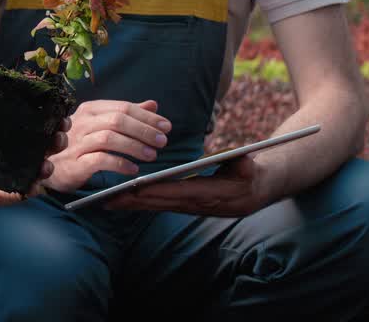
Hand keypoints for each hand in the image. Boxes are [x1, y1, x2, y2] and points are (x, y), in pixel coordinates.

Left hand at [0, 104, 70, 208]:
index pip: (49, 125)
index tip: (62, 117)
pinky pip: (32, 191)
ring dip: (49, 167)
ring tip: (45, 165)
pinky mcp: (21, 190)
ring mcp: (29, 172)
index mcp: (27, 135)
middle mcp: (33, 153)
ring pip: (47, 169)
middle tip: (58, 136)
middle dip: (60, 140)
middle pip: (55, 145)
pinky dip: (34, 189)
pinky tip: (33, 186)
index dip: (59, 121)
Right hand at [45, 99, 171, 192]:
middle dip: (144, 130)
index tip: (166, 126)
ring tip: (151, 155)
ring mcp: (77, 142)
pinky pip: (100, 160)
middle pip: (117, 120)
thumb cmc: (79, 143)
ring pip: (109, 138)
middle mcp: (83, 122)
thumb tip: (152, 105)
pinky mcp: (75, 163)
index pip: (122, 107)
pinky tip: (133, 169)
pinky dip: (120, 163)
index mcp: (90, 109)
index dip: (146, 117)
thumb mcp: (101, 124)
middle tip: (162, 141)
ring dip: (134, 146)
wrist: (49, 166)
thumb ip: (126, 115)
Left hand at [103, 154, 275, 215]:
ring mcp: (193, 208)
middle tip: (107, 199)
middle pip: (162, 203)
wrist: (261, 189)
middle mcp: (200, 206)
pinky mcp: (188, 206)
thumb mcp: (252, 166)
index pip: (179, 193)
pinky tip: (124, 199)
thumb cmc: (254, 172)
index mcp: (214, 197)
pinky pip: (162, 205)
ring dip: (134, 205)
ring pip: (159, 206)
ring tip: (107, 201)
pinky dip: (142, 203)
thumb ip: (244, 163)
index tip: (133, 188)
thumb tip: (239, 159)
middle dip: (134, 201)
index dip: (156, 191)